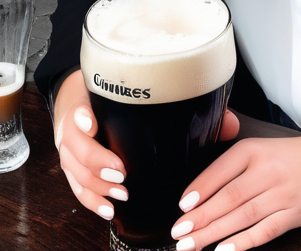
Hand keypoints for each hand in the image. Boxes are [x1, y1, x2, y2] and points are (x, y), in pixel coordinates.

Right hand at [52, 72, 240, 221]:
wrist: (81, 96)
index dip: (81, 117)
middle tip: (121, 173)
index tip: (92, 122)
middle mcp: (75, 128)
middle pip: (74, 148)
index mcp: (87, 101)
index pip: (76, 107)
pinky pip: (77, 189)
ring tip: (119, 196)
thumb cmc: (118, 95)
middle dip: (96, 162)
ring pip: (74, 173)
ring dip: (96, 187)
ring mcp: (72, 151)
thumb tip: (229, 123)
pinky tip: (109, 209)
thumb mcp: (138, 90)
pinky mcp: (74, 169)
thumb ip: (185, 103)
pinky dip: (91, 201)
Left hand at [168, 131, 300, 250]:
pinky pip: (265, 230)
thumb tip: (198, 192)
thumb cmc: (291, 157)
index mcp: (255, 150)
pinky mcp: (296, 213)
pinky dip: (244, 242)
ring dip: (214, 233)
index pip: (221, 170)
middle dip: (201, 218)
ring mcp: (283, 193)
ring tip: (191, 245)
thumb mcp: (262, 149)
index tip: (182, 207)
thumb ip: (233, 165)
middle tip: (179, 232)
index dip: (200, 189)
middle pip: (228, 197)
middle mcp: (268, 170)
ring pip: (242, 216)